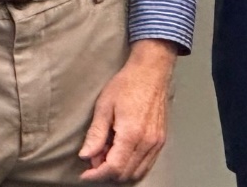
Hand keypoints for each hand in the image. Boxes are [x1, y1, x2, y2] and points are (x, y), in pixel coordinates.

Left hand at [78, 39, 177, 181]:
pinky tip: (121, 152)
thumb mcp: (104, 106)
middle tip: (95, 158)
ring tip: (107, 153)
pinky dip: (132, 165)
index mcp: (131, 134)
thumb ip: (95, 134)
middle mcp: (147, 142)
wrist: (151, 71)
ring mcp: (156, 142)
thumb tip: (86, 156)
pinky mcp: (161, 140)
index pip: (113, 168)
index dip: (97, 175)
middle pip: (125, 174)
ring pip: (137, 172)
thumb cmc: (127, 84)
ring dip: (120, 170)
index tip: (85, 174)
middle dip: (106, 172)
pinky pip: (147, 164)